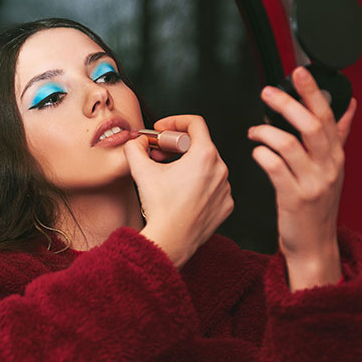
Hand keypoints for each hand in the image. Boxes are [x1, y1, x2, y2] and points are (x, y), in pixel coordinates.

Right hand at [124, 115, 233, 267]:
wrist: (170, 241)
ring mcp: (225, 189)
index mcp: (205, 155)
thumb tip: (136, 142)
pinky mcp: (226, 205)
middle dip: (177, 147)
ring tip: (170, 177)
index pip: (195, 123)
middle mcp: (221, 169)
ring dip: (189, 166)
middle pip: (200, 145)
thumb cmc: (159, 207)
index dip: (175, 121)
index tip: (162, 131)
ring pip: (207, 167)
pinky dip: (199, 186)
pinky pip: (214, 187)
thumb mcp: (141, 170)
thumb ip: (135, 147)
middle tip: (159, 155)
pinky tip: (183, 195)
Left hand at [248, 66, 356, 290]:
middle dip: (288, 104)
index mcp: (335, 158)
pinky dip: (263, 155)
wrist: (314, 246)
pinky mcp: (294, 199)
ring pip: (290, 145)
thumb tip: (349, 106)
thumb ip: (338, 137)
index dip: (313, 92)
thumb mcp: (332, 171)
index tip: (299, 72)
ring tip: (254, 131)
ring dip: (267, 132)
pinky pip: (276, 169)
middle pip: (311, 126)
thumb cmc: (317, 209)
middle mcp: (327, 168)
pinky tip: (257, 152)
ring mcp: (312, 184)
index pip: (328, 116)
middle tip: (268, 93)